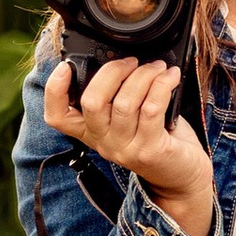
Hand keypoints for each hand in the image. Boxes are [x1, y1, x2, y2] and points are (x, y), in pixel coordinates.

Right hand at [41, 50, 214, 235]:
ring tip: (158, 68)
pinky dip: (162, 85)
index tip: (65, 67)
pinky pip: (151, 108)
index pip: (57, 116)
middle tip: (132, 62)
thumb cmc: (157, 138)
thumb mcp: (128, 118)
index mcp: (91, 131)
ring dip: (144, 76)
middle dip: (112, 71)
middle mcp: (103, 142)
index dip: (54, 90)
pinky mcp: (149, 150)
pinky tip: (170, 77)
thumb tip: (120, 58)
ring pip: (124, 102)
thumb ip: (117, 95)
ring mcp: (125, 148)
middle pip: (91, 102)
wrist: (182, 177)